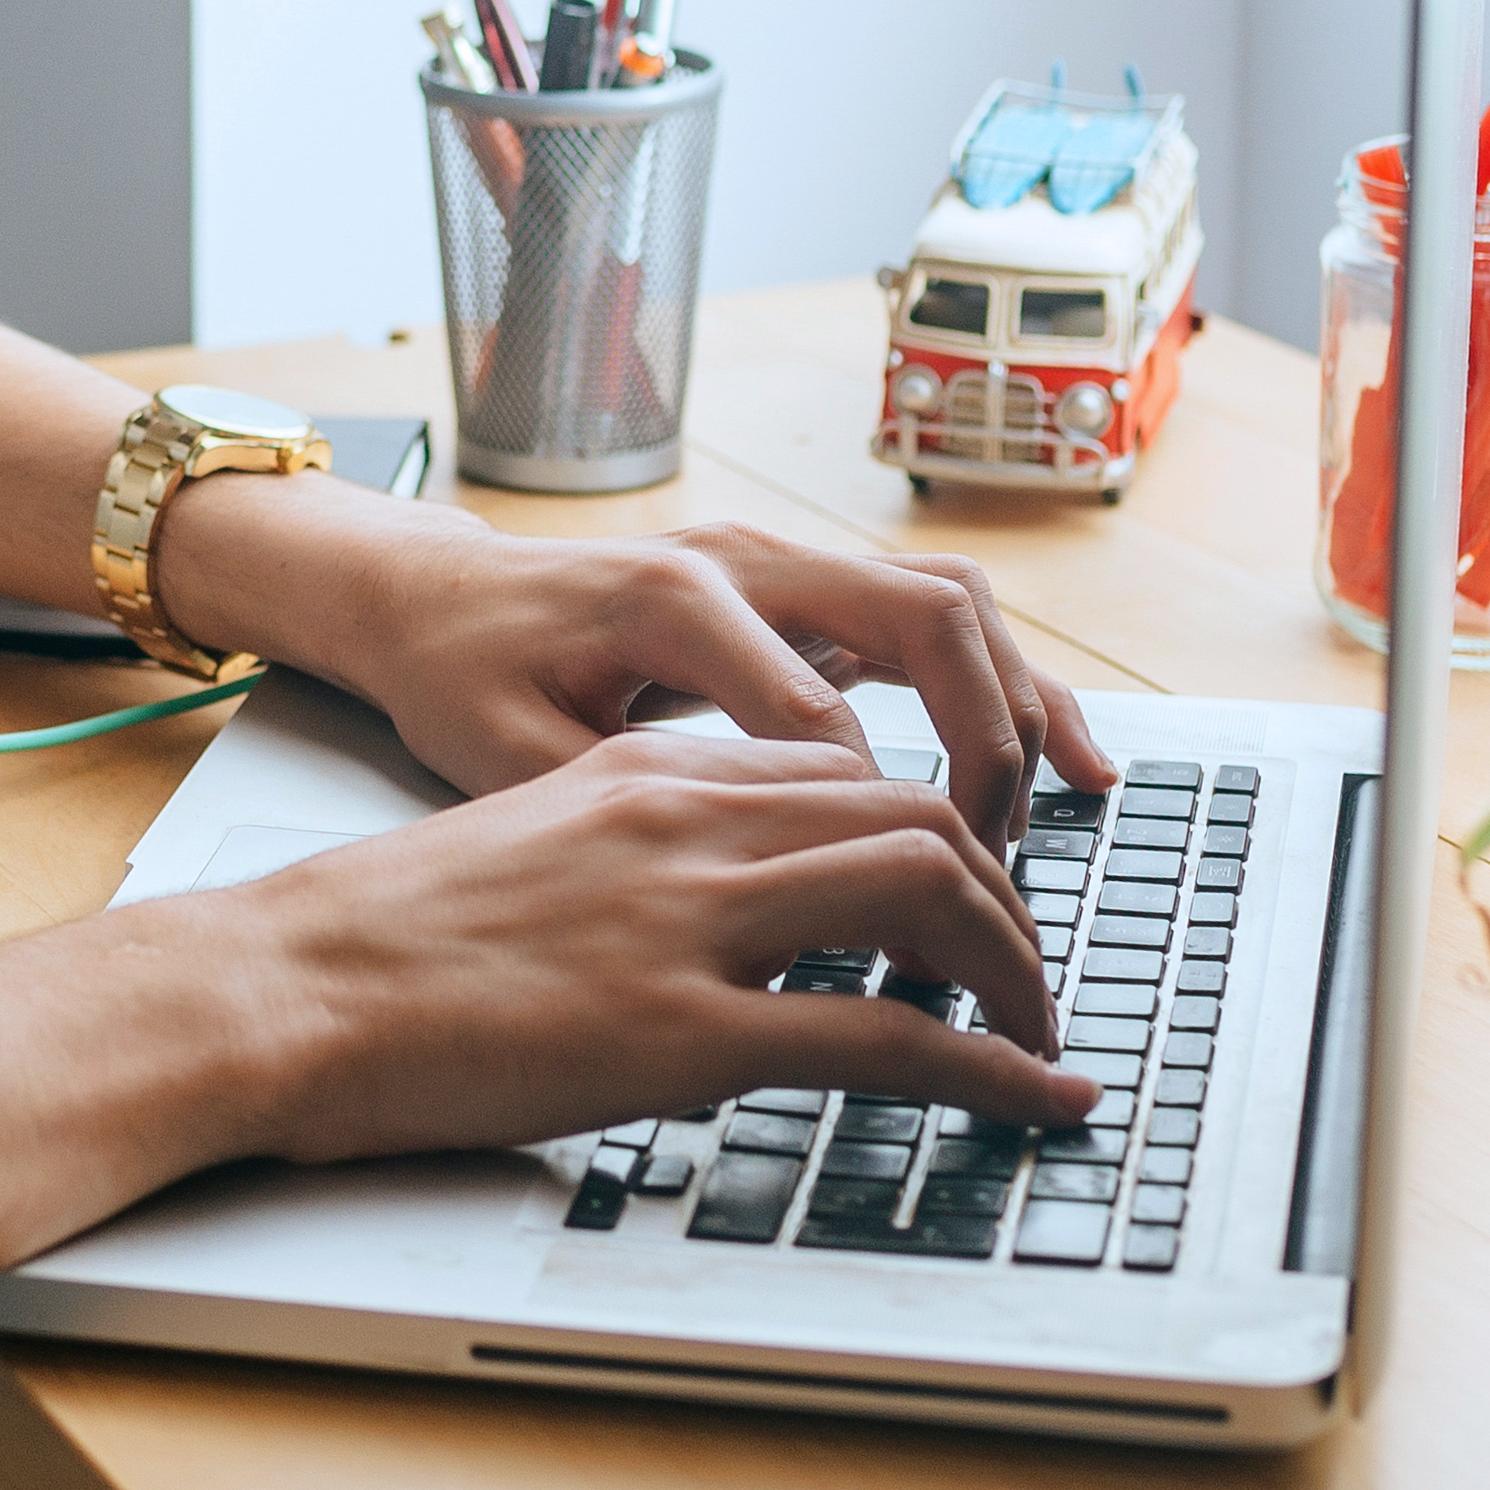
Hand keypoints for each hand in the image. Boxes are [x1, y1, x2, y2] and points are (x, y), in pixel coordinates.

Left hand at [162, 489, 1109, 834]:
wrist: (424, 596)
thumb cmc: (454, 676)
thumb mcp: (503, 757)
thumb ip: (618, 816)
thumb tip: (729, 905)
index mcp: (674, 601)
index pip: (826, 717)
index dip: (883, 831)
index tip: (915, 931)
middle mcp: (743, 557)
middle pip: (926, 625)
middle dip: (989, 751)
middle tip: (1007, 873)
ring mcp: (779, 560)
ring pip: (948, 605)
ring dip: (1018, 705)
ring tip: (1065, 814)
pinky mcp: (798, 586)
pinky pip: (930, 618)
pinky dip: (1002, 684)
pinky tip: (1059, 757)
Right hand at [197, 721, 1093, 1161]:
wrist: (278, 985)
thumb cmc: (372, 941)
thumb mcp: (525, 844)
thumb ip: (632, 856)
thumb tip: (712, 921)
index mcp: (647, 771)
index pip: (850, 773)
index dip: (939, 839)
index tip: (965, 907)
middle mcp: (687, 820)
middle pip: (921, 816)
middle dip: (1006, 899)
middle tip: (1024, 978)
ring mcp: (689, 920)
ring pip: (932, 895)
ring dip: (1017, 968)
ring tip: (1039, 1034)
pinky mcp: (680, 1031)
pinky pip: (889, 1039)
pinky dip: (994, 1068)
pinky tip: (1039, 1100)